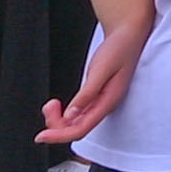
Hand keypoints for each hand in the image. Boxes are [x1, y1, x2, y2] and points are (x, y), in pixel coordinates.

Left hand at [40, 24, 142, 147]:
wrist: (128, 35)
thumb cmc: (120, 49)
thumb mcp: (101, 69)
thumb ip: (87, 94)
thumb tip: (70, 115)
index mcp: (108, 102)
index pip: (81, 129)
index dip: (59, 135)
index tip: (41, 136)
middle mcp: (104, 106)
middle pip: (76, 129)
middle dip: (57, 125)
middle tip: (48, 106)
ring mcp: (99, 103)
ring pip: (75, 123)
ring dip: (58, 119)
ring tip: (51, 104)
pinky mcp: (94, 98)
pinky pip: (76, 114)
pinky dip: (63, 113)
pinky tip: (56, 105)